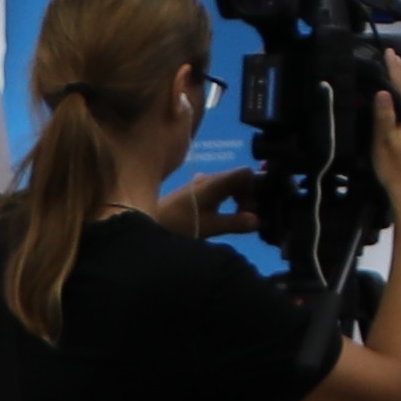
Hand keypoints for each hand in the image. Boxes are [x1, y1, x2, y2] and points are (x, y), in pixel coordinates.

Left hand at [158, 163, 272, 240]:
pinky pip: (217, 190)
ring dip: (236, 199)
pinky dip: (224, 200)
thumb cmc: (179, 224)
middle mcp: (209, 178)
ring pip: (227, 185)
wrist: (141, 222)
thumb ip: (235, 223)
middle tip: (247, 218)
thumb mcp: (210, 227)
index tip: (254, 209)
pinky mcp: (191, 192)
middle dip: (248, 196)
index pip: (246, 173)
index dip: (256, 189)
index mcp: (216, 182)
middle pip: (239, 179)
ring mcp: (199, 184)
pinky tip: (219, 215)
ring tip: (236, 219)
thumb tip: (258, 221)